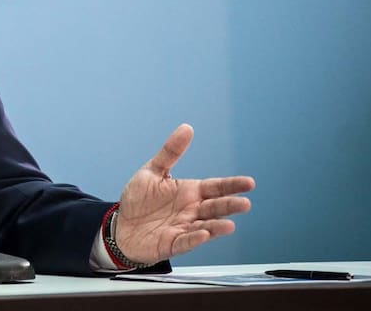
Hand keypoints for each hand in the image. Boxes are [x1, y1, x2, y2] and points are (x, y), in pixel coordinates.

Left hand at [114, 123, 254, 264]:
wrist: (121, 226)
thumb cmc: (139, 199)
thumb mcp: (152, 171)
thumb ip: (170, 152)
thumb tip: (187, 128)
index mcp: (190, 192)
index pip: (215, 187)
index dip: (232, 185)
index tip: (249, 183)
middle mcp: (192, 210)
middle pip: (215, 207)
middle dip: (230, 206)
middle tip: (244, 203)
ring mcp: (184, 228)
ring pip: (205, 227)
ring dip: (217, 226)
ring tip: (230, 225)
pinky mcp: (173, 244)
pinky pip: (186, 241)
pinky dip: (195, 238)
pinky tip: (204, 234)